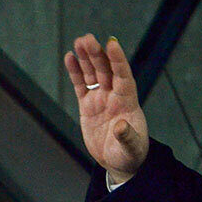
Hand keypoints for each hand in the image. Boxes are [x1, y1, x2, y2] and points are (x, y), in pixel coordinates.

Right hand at [64, 33, 148, 182]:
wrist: (120, 162)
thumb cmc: (130, 155)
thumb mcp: (131, 148)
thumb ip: (127, 137)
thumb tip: (121, 127)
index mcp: (128, 103)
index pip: (123, 76)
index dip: (118, 60)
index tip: (112, 43)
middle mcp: (115, 97)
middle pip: (106, 70)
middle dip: (97, 54)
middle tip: (87, 38)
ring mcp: (101, 99)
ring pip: (93, 74)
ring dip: (86, 58)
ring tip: (79, 41)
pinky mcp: (88, 106)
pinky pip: (81, 85)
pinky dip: (75, 72)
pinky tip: (70, 57)